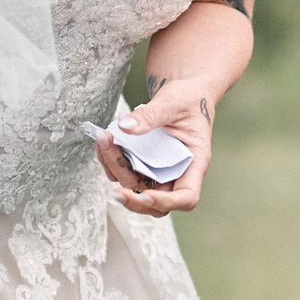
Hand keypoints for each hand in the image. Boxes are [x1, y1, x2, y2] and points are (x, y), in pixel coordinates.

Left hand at [96, 81, 215, 216]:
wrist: (182, 95)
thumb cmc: (186, 99)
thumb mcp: (172, 101)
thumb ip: (151, 115)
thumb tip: (125, 127)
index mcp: (195, 163)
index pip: (187, 197)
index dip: (167, 202)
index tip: (146, 195)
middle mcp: (178, 174)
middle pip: (156, 203)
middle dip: (132, 197)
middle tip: (114, 188)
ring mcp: (159, 172)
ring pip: (135, 189)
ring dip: (115, 169)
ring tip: (104, 140)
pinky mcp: (143, 166)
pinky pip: (123, 174)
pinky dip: (110, 161)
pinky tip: (104, 141)